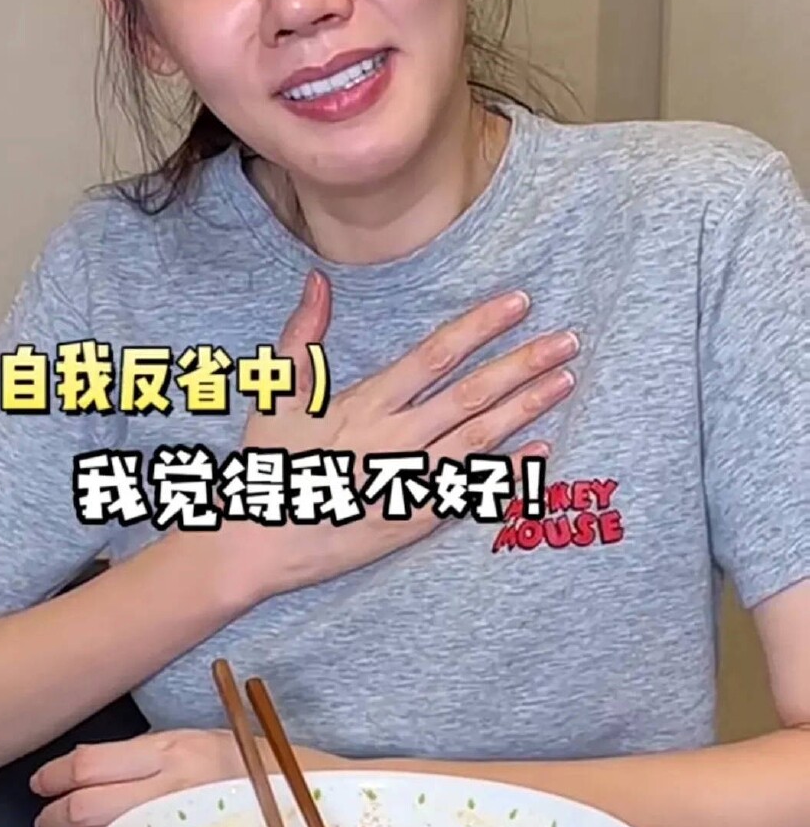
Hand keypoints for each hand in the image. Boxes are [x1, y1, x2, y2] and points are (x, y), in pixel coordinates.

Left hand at [29, 730, 248, 826]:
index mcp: (170, 751)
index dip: (55, 775)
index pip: (90, 764)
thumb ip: (144, 754)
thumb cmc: (243, 766)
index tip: (41, 781)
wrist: (293, 798)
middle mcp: (169, 789)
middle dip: (53, 815)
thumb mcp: (194, 740)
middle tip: (45, 815)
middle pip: (85, 806)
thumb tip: (89, 768)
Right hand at [240, 272, 577, 594]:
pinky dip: (509, 472)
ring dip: (526, 409)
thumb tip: (320, 281)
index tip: (518, 302)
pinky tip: (542, 451)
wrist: (258, 545)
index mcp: (365, 406)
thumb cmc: (268, 464)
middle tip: (567, 339)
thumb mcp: (277, 395)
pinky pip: (472, 492)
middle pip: (470, 394)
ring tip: (565, 380)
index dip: (479, 326)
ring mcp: (409, 483)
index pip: (434, 356)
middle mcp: (394, 441)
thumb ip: (303, 337)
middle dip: (522, 364)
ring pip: (479, 439)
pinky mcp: (416, 520)